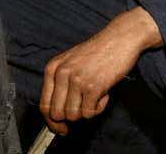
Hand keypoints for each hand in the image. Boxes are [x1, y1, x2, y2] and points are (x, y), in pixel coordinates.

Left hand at [40, 7, 161, 136]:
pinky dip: (99, 108)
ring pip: (73, 116)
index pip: (44, 105)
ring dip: (86, 110)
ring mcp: (77, 80)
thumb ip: (61, 84)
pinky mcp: (93, 87)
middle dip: (71, 117)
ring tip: (96, 95)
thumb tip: (57, 116)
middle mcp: (62, 74)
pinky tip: (104, 93)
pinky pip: (90, 113)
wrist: (121, 37)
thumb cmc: (99, 50)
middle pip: (57, 114)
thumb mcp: (71, 61)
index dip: (52, 122)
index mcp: (53, 67)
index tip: (61, 128)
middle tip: (84, 110)